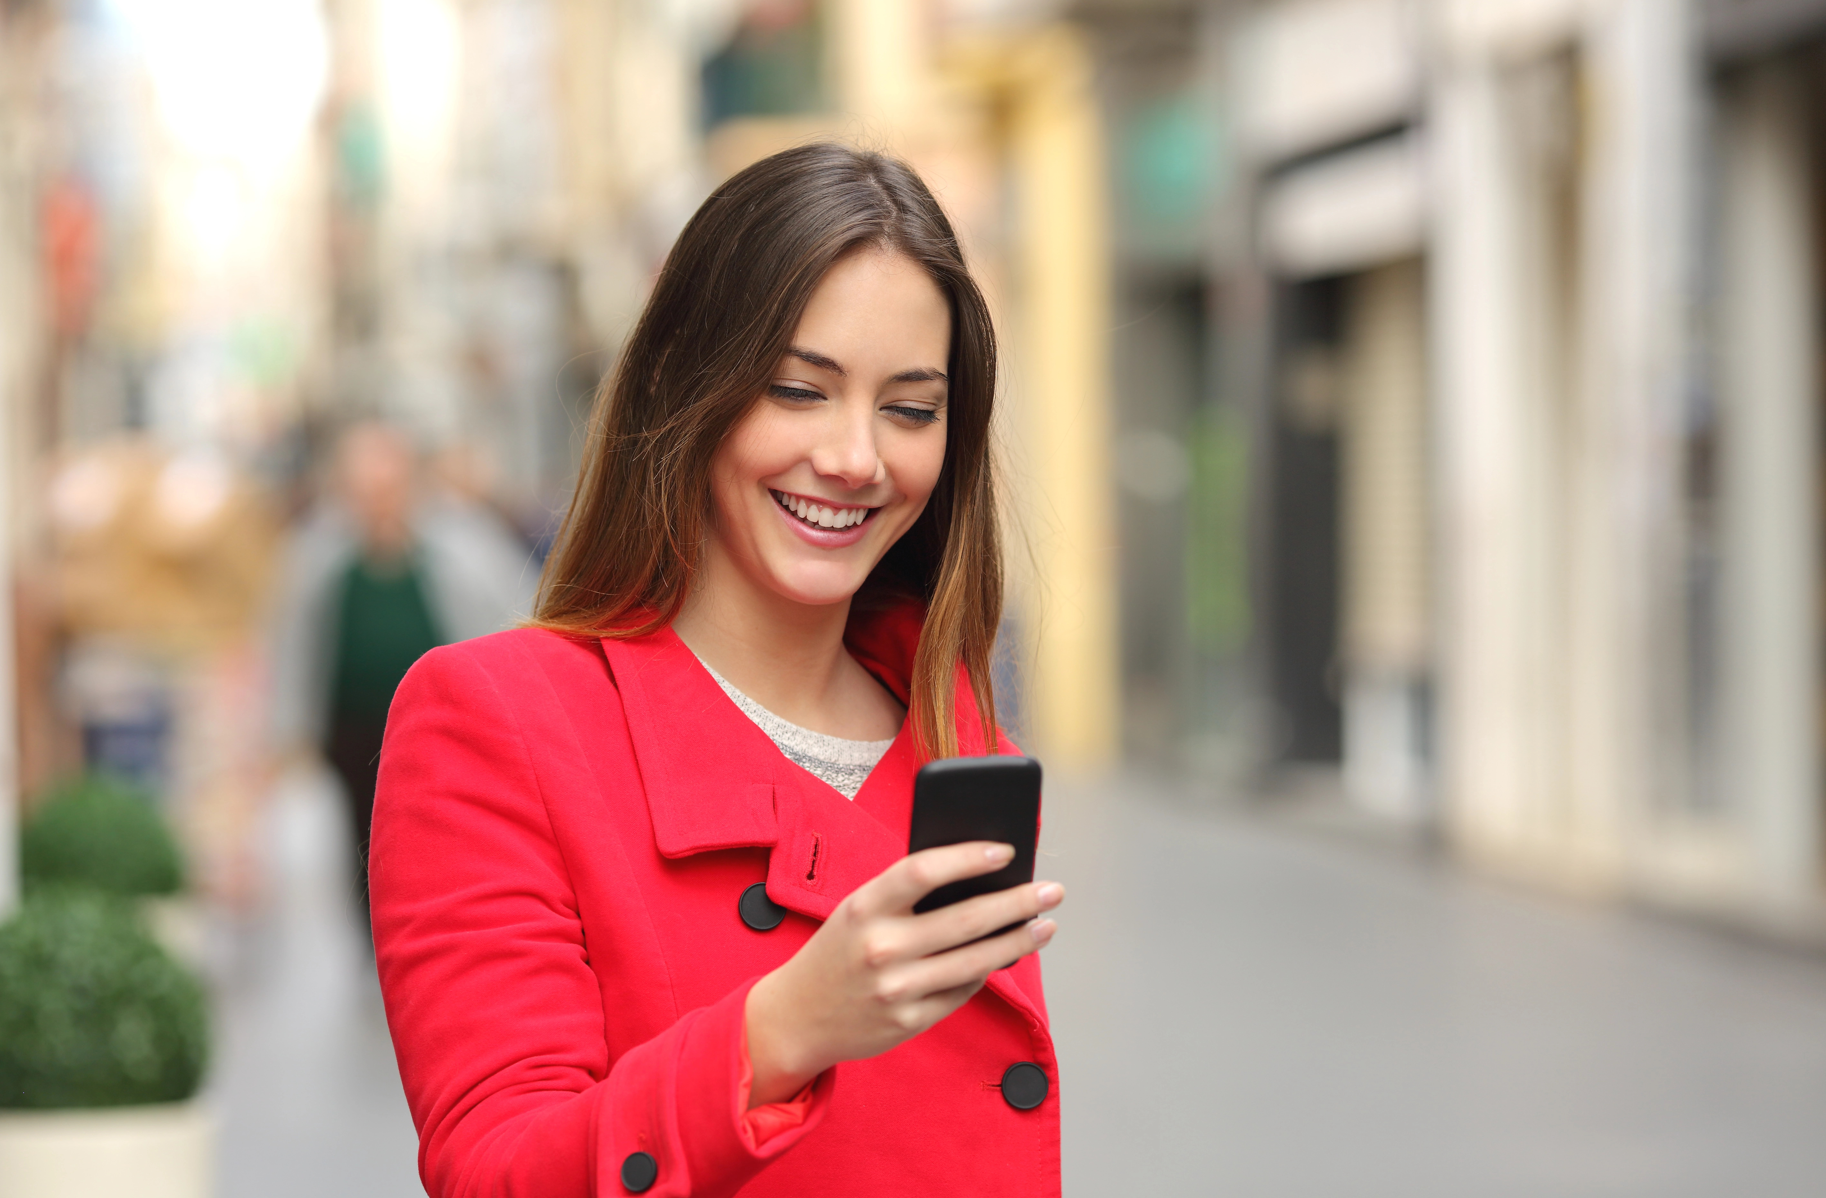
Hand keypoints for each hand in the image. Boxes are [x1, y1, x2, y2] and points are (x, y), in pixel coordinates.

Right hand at [743, 842, 1063, 1106]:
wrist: (796, 1016)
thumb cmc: (837, 950)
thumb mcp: (858, 911)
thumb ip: (906, 895)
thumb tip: (978, 878)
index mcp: (863, 907)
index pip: (923, 870)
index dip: (968, 857)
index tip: (1006, 851)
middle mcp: (880, 948)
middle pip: (965, 919)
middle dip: (1018, 902)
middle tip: (1052, 890)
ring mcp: (896, 989)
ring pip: (975, 961)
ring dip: (1019, 942)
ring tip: (1045, 926)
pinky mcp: (908, 1022)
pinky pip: (962, 992)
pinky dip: (985, 972)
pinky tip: (1002, 956)